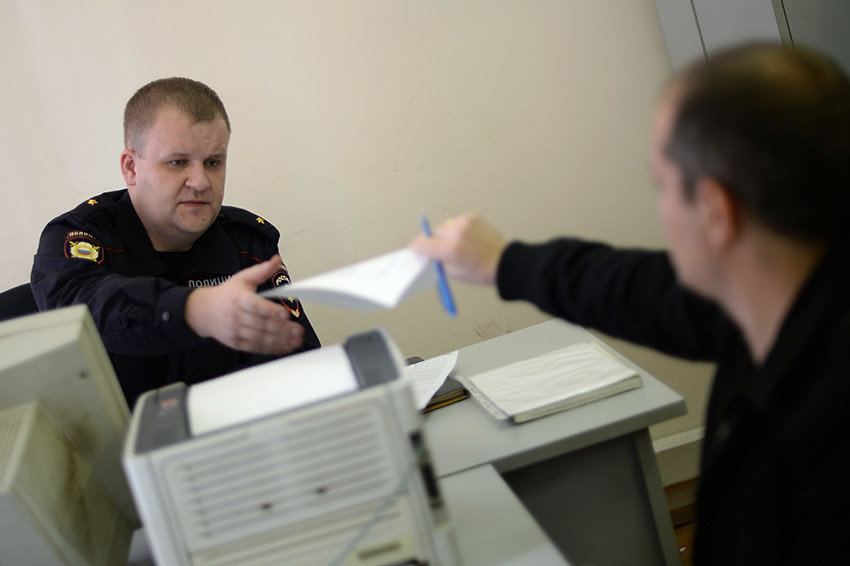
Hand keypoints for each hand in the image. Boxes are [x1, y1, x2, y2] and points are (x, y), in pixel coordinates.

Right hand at [184, 255, 303, 353]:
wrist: (203, 311)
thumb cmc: (226, 295)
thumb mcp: (242, 278)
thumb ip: (262, 270)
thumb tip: (276, 260)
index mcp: (239, 298)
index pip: (255, 305)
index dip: (270, 310)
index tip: (285, 314)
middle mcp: (236, 315)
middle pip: (261, 324)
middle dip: (281, 329)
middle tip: (297, 330)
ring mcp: (236, 331)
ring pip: (259, 338)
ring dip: (279, 341)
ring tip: (295, 340)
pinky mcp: (236, 343)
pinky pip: (256, 347)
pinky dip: (272, 349)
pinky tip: (285, 347)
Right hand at [410, 213, 506, 284]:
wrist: (503, 262)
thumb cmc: (480, 271)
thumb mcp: (452, 272)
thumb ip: (437, 260)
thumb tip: (428, 252)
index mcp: (449, 249)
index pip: (421, 243)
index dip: (418, 247)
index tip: (418, 249)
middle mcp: (455, 232)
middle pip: (432, 233)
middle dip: (434, 242)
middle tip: (442, 250)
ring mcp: (464, 222)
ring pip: (444, 227)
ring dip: (446, 234)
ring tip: (459, 244)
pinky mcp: (472, 216)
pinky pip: (456, 222)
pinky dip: (458, 229)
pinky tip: (467, 238)